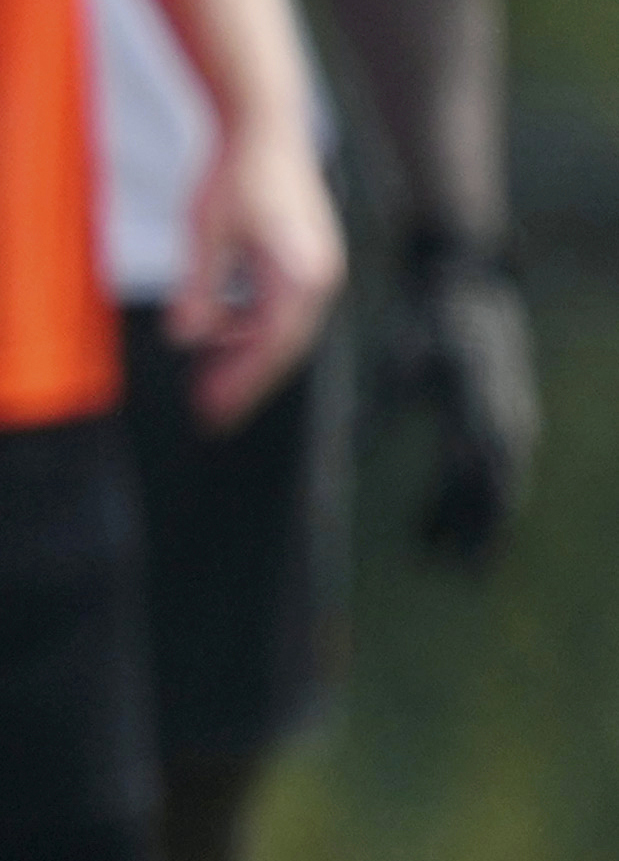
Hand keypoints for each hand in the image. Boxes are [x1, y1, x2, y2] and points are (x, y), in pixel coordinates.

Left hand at [170, 113, 347, 429]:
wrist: (265, 125)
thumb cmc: (235, 173)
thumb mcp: (206, 231)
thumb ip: (199, 286)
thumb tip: (186, 338)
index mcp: (300, 275)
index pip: (271, 347)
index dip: (241, 383)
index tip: (211, 410)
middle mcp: (319, 277)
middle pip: (281, 347)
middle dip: (244, 381)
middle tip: (208, 412)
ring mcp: (317, 267)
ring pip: (282, 330)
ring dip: (245, 355)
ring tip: (206, 379)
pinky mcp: (306, 258)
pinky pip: (280, 308)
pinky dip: (251, 327)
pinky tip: (218, 333)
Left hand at [376, 228, 538, 569]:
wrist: (468, 285)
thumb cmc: (424, 321)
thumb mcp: (397, 359)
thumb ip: (378, 408)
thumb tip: (345, 450)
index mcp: (475, 403)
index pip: (472, 472)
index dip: (457, 515)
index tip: (441, 550)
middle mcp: (504, 414)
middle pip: (496, 487)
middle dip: (480, 532)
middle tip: (461, 575)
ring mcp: (514, 415)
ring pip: (505, 481)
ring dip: (487, 521)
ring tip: (464, 565)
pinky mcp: (512, 414)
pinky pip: (504, 466)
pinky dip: (491, 498)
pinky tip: (466, 525)